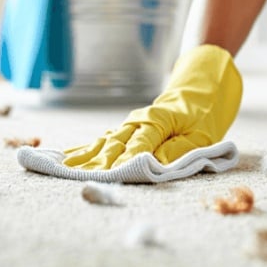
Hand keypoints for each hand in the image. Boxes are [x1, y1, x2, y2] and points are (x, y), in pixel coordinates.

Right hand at [61, 45, 242, 169]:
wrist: (200, 88)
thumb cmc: (203, 116)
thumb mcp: (201, 135)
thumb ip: (178, 150)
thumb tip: (155, 163)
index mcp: (158, 120)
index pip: (139, 144)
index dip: (127, 160)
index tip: (113, 175)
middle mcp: (138, 121)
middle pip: (115, 144)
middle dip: (99, 162)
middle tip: (80, 178)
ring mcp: (129, 125)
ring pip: (104, 142)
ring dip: (85, 157)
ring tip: (63, 169)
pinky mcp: (125, 130)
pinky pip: (102, 141)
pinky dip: (85, 150)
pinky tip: (66, 158)